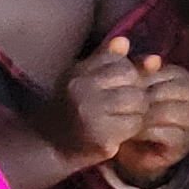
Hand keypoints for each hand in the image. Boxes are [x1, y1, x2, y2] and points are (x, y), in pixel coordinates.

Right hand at [56, 38, 160, 168]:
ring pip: (138, 101)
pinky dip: (133, 128)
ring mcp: (90, 113)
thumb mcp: (84, 79)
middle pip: (132, 79)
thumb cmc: (72, 109)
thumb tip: (124, 41)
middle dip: (135, 91)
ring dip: (138, 110)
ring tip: (124, 117)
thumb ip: (106, 59)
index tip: (120, 86)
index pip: (120, 61)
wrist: (50, 146)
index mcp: (77, 72)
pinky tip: (121, 132)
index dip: (128, 74)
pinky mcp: (101, 136)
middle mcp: (81, 89)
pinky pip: (135, 124)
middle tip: (125, 104)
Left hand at [109, 62, 188, 186]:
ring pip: (169, 112)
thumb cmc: (137, 113)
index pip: (167, 72)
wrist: (138, 150)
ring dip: (144, 116)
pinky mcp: (187, 143)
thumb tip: (152, 58)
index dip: (143, 78)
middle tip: (120, 105)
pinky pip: (168, 134)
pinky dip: (147, 133)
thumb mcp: (137, 88)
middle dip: (142, 98)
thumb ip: (140, 70)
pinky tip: (132, 133)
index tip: (121, 87)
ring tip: (125, 118)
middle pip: (169, 91)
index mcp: (187, 80)